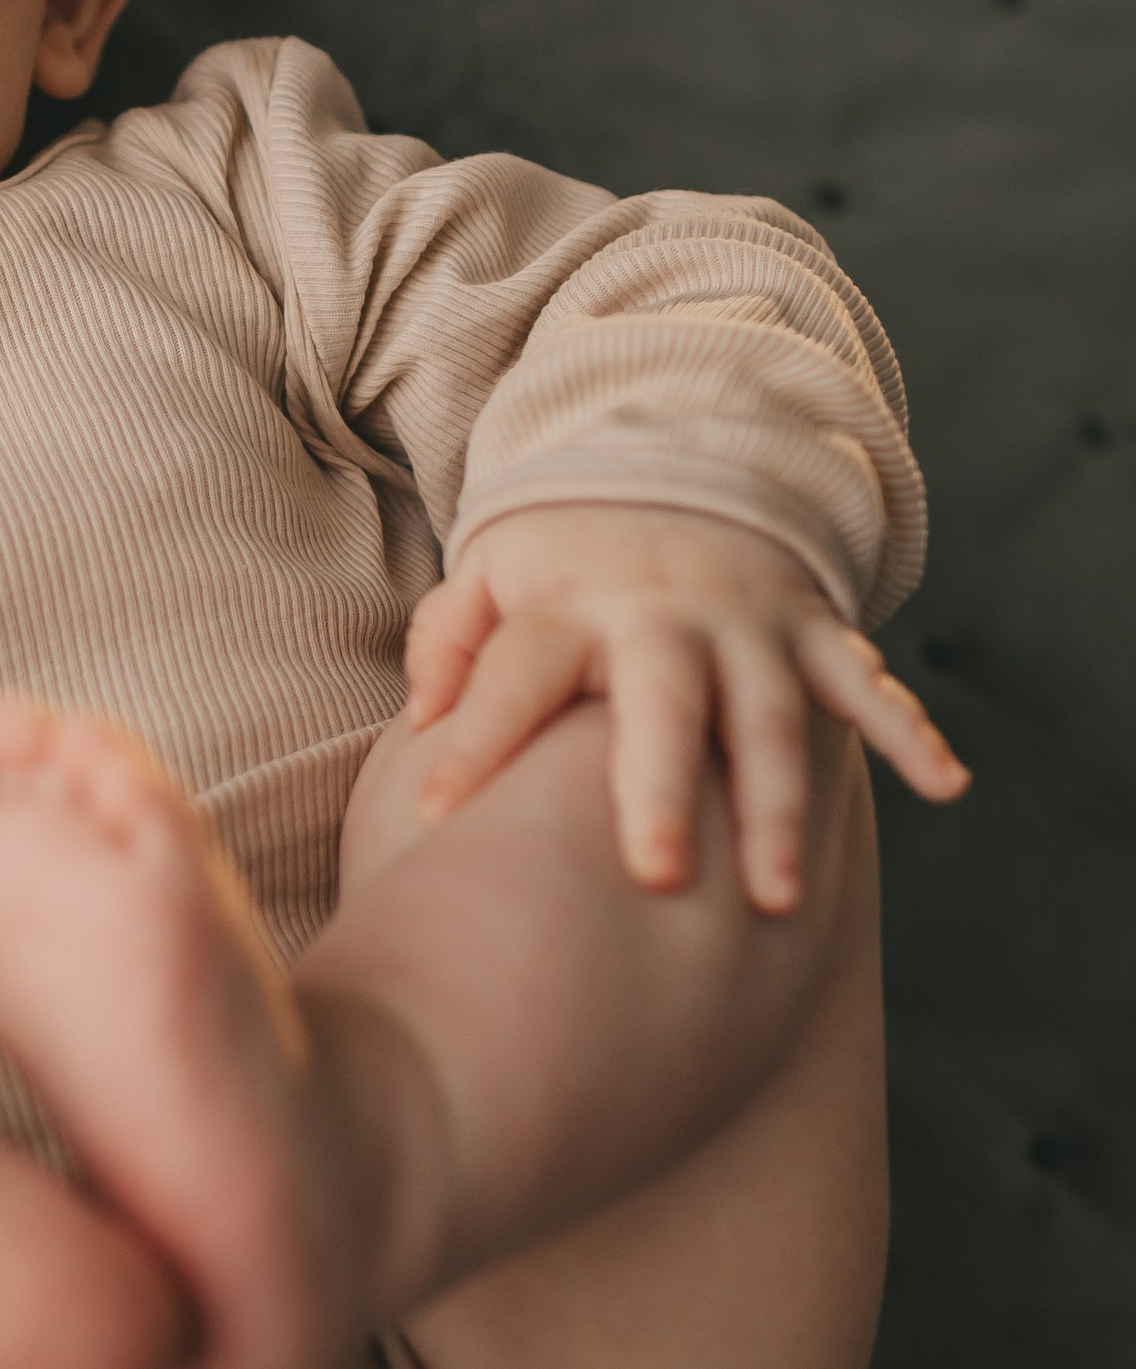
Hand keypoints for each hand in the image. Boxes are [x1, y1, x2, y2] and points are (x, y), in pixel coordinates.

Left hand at [403, 504, 969, 911]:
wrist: (676, 470)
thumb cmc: (565, 562)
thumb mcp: (490, 573)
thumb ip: (450, 638)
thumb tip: (421, 715)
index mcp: (572, 607)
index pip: (516, 673)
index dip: (477, 740)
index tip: (436, 817)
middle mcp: (665, 619)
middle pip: (664, 706)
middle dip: (663, 790)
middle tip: (658, 878)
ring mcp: (749, 625)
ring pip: (771, 720)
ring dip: (780, 806)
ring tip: (776, 898)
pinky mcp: (810, 630)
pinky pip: (868, 682)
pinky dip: (912, 731)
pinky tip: (948, 787)